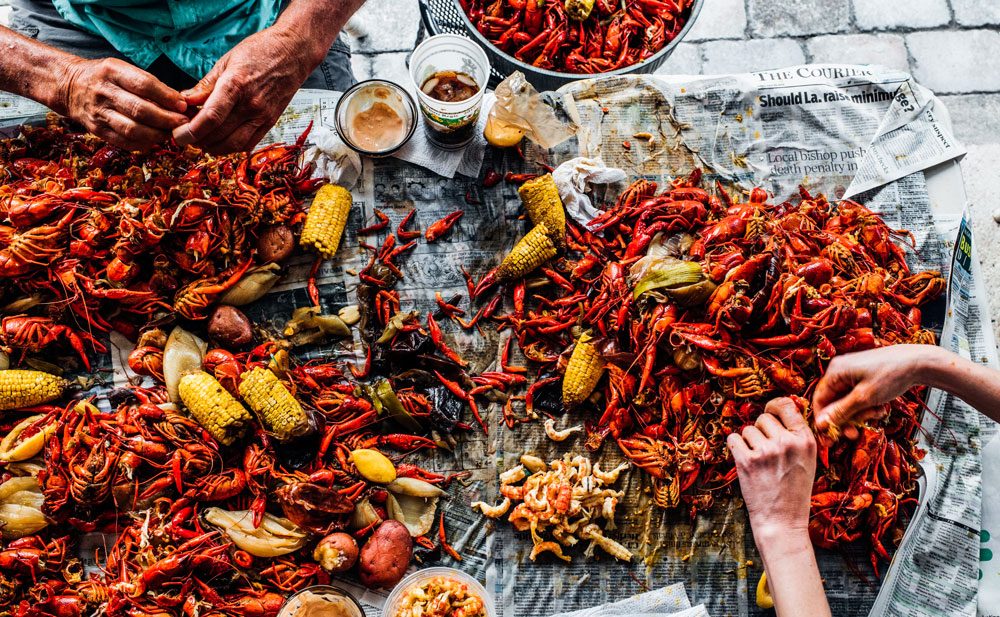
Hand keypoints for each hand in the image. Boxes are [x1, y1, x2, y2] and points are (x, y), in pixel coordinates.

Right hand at [59, 57, 188, 150]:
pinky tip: (155, 140)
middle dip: (167, 119)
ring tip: (171, 133)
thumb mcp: (121, 69)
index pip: (144, 84)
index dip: (166, 97)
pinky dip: (144, 143)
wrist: (69, 86)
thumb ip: (147, 84)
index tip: (183, 105)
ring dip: (157, 134)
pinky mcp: (97, 130)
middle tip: (183, 123)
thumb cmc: (105, 77)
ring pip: (133, 129)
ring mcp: (99, 113)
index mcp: (111, 71)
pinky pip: (124, 142)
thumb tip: (178, 102)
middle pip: (140, 110)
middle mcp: (104, 92)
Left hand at [172, 25, 324, 153]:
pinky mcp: (270, 122)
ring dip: (213, 147)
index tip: (178, 135)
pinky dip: (231, 147)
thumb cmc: (260, 51)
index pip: (211, 117)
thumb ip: (206, 85)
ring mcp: (263, 116)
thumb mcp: (226, 61)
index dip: (191, 131)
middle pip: (219, 135)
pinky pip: (248, 144)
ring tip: (201, 139)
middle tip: (185, 136)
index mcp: (236, 84)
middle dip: (197, 140)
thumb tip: (185, 100)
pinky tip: (220, 140)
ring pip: (233, 145)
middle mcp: (252, 104)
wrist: (293, 53)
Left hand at [727, 398, 815, 539]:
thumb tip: (779, 409)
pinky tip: (745, 462)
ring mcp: (766, 451)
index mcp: (806, 440)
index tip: (769, 411)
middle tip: (766, 452)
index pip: (786, 405)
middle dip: (761, 431)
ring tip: (759, 462)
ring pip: (747, 429)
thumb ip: (796, 436)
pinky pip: (732, 439)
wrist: (782, 521)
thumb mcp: (807, 460)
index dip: (774, 406)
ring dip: (748, 442)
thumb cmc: (794, 491)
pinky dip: (735, 448)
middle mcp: (787, 442)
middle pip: (764, 417)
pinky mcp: (747, 461)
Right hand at [812, 345, 941, 437]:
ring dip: (860, 413)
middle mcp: (840, 371)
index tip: (829, 440)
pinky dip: (867, 406)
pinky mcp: (862, 377)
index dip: (824, 421)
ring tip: (877, 413)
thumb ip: (840, 412)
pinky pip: (857, 397)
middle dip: (847, 419)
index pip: (819, 400)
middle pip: (833, 403)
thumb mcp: (864, 398)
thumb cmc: (891, 375)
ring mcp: (851, 374)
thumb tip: (820, 424)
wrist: (918, 362)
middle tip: (855, 433)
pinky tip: (880, 408)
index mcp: (835, 372)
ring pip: (847, 402)